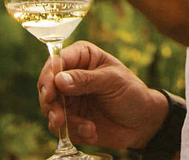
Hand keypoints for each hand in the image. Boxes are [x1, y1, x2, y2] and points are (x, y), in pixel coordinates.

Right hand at [38, 40, 168, 149]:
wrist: (142, 122)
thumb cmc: (131, 93)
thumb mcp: (113, 81)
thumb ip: (86, 80)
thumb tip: (59, 80)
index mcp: (83, 57)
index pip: (57, 60)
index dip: (50, 75)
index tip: (50, 92)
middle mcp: (71, 76)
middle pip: (47, 85)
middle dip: (51, 103)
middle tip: (59, 117)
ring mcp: (68, 98)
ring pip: (49, 108)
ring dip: (63, 121)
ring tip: (86, 127)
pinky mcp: (69, 119)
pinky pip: (59, 126)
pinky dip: (74, 131)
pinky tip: (92, 131)